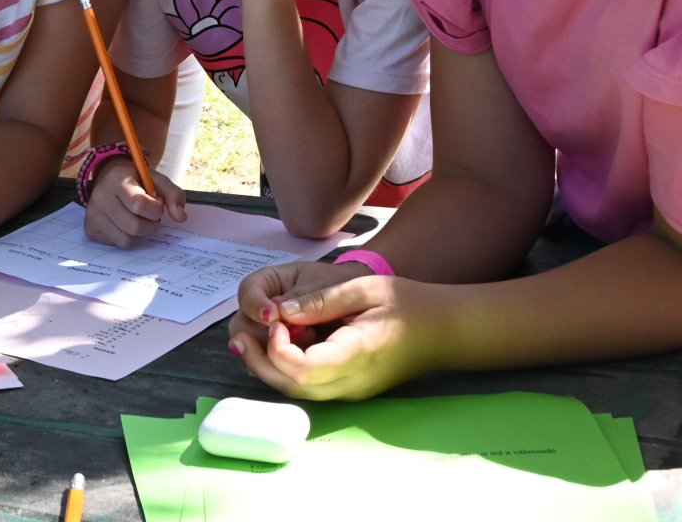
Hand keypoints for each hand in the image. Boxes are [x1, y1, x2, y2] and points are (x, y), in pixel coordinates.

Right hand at [82, 157, 186, 247]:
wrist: (109, 177)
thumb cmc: (136, 179)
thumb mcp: (156, 179)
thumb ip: (173, 194)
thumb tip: (181, 218)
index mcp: (117, 180)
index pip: (140, 204)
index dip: (156, 209)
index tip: (157, 203)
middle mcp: (100, 197)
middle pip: (134, 226)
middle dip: (151, 224)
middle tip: (151, 215)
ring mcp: (93, 215)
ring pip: (126, 240)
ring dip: (141, 234)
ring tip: (139, 219)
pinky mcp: (90, 229)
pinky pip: (117, 244)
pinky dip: (128, 237)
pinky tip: (126, 224)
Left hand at [228, 269, 437, 400]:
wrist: (442, 330)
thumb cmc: (406, 303)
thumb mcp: (362, 288)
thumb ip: (320, 301)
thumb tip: (280, 311)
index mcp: (356, 354)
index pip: (301, 368)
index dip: (277, 346)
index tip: (276, 317)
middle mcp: (351, 382)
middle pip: (293, 386)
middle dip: (259, 363)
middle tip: (239, 336)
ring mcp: (351, 391)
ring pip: (298, 392)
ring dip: (269, 369)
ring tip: (249, 341)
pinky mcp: (351, 389)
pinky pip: (311, 388)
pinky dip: (286, 371)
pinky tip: (278, 347)